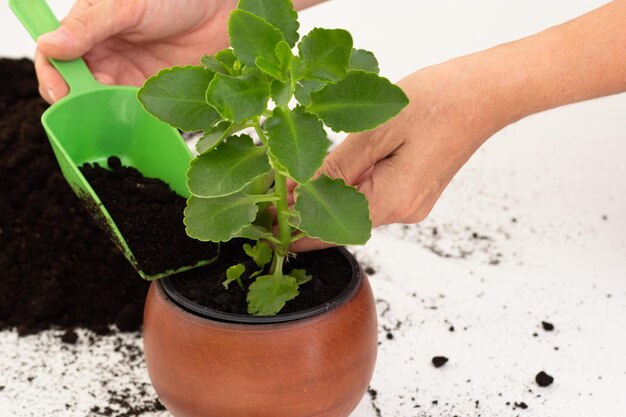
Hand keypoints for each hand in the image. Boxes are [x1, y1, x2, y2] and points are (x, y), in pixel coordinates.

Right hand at [35, 0, 236, 102]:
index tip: (60, 93)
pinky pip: (129, 108)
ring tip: (110, 115)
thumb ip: (89, 27)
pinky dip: (126, 116)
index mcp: (87, 28)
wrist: (218, 10)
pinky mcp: (149, 90)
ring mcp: (125, 73)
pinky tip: (131, 118)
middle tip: (85, 111)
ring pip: (100, 100)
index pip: (55, 56)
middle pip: (75, 84)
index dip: (52, 76)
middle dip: (75, 101)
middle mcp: (102, 52)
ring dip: (101, 111)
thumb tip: (49, 45)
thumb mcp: (126, 6)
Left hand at [290, 58, 510, 251]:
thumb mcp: (374, 130)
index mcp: (394, 200)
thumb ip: (335, 166)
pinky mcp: (415, 191)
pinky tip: (339, 165)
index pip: (334, 229)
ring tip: (304, 174)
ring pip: (357, 206)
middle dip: (310, 206)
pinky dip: (351, 184)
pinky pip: (374, 195)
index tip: (271, 234)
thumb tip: (298, 192)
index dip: (300, 233)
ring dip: (330, 193)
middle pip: (344, 220)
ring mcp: (412, 203)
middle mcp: (404, 210)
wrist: (485, 93)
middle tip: (278, 188)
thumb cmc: (439, 102)